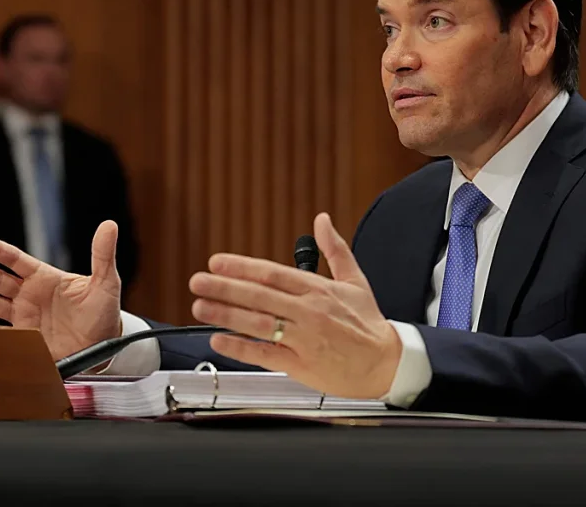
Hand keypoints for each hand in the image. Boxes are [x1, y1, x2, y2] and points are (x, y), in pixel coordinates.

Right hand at [0, 220, 122, 360]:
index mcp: (45, 278)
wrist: (105, 345)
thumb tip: (109, 225)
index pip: (16, 260)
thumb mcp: (106, 282)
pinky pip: (1, 334)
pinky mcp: (26, 339)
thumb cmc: (105, 311)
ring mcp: (25, 317)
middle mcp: (30, 295)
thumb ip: (103, 255)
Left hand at [188, 212, 401, 399]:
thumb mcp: (355, 280)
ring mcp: (304, 339)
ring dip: (226, 315)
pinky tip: (219, 339)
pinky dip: (241, 347)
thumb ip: (334, 249)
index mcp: (318, 289)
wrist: (387, 363)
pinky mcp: (301, 365)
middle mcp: (309, 312)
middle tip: (198, 281)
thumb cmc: (367, 323)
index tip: (217, 262)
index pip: (273, 274)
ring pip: (259, 324)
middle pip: (260, 296)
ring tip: (200, 307)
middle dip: (225, 288)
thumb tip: (322, 220)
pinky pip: (266, 355)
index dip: (243, 267)